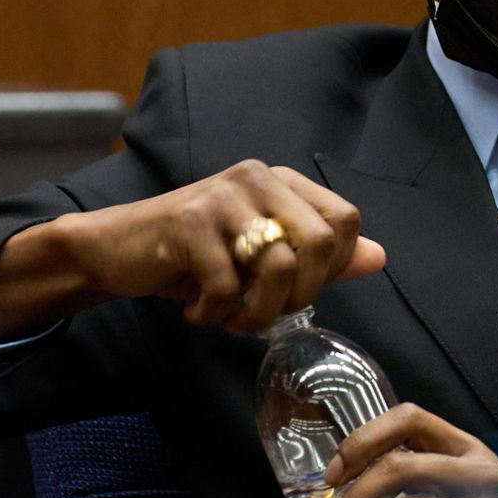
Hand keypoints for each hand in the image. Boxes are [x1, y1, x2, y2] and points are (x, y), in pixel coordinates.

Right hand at [0, 161, 385, 339]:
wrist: (119, 250)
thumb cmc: (197, 255)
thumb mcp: (262, 255)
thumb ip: (320, 255)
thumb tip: (379, 256)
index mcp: (283, 182)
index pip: (345, 219)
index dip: (332, 267)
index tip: (299, 290)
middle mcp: (258, 178)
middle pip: (318, 242)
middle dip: (299, 295)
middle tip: (267, 313)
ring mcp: (223, 196)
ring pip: (276, 265)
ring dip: (256, 313)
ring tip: (232, 319)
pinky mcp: (188, 222)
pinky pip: (225, 283)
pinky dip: (215, 313)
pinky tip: (199, 312)